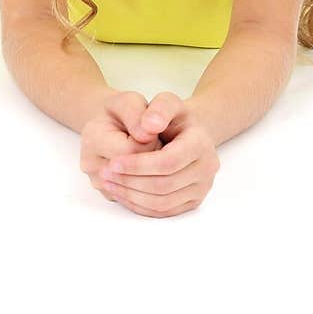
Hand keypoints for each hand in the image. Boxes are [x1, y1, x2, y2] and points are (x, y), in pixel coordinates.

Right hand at [80, 91, 164, 202]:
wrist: (109, 125)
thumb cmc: (121, 113)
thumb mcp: (130, 101)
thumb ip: (138, 114)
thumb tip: (148, 132)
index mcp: (92, 137)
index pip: (132, 150)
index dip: (151, 141)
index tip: (153, 132)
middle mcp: (90, 165)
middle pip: (134, 172)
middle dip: (152, 158)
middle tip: (155, 142)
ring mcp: (98, 183)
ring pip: (137, 188)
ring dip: (151, 172)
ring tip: (149, 153)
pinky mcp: (110, 195)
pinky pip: (137, 197)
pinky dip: (146, 183)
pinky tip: (144, 167)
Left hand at [98, 92, 219, 217]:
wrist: (187, 132)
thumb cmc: (173, 117)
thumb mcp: (166, 102)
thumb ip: (159, 108)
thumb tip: (149, 126)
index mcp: (201, 142)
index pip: (167, 162)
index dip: (138, 165)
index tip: (112, 162)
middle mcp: (207, 168)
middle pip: (164, 185)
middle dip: (131, 182)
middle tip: (105, 174)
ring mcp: (202, 188)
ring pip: (162, 202)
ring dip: (132, 196)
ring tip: (110, 183)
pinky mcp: (193, 202)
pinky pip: (164, 211)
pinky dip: (139, 205)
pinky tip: (122, 193)